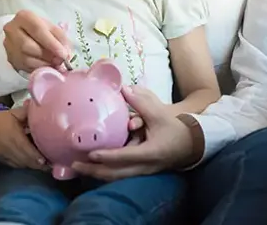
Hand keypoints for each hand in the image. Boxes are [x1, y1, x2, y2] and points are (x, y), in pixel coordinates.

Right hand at [0, 105, 47, 170]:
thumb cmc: (4, 118)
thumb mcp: (17, 113)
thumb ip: (29, 112)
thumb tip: (43, 108)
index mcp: (13, 135)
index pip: (27, 149)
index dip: (38, 156)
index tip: (49, 159)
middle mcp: (8, 148)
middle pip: (26, 160)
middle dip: (40, 164)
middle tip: (51, 163)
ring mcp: (5, 156)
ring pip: (22, 165)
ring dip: (34, 165)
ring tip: (45, 164)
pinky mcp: (3, 160)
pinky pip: (17, 166)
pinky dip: (26, 165)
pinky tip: (33, 162)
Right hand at [3, 10, 70, 72]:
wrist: (21, 33)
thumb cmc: (39, 29)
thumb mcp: (51, 27)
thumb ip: (60, 38)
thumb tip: (66, 54)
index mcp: (24, 17)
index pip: (37, 30)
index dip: (52, 43)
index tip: (64, 54)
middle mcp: (12, 30)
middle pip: (29, 46)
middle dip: (48, 55)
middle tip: (60, 60)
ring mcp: (9, 45)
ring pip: (26, 59)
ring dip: (44, 64)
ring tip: (55, 64)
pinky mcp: (10, 58)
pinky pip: (25, 67)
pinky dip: (39, 69)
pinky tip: (47, 67)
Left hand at [72, 86, 195, 180]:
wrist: (192, 144)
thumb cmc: (175, 129)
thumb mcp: (160, 114)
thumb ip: (141, 103)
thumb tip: (124, 89)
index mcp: (150, 153)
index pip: (125, 157)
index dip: (107, 156)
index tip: (91, 154)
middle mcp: (144, 166)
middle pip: (115, 174)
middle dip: (94, 171)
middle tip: (74, 165)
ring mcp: (142, 172)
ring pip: (116, 177)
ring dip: (97, 173)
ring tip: (77, 167)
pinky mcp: (139, 171)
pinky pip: (119, 175)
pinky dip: (105, 172)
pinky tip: (91, 167)